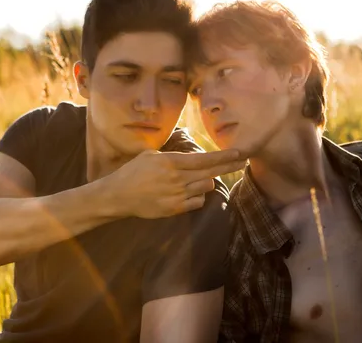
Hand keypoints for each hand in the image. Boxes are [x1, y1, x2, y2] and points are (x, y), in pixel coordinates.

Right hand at [106, 149, 244, 218]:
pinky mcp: (174, 209)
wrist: (118, 196)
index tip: (239, 153)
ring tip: (199, 177)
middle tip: (243, 161)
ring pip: (206, 186)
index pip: (204, 159)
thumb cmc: (132, 172)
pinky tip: (190, 191)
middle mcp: (177, 178)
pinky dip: (198, 195)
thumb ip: (172, 155)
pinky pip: (198, 201)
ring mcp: (176, 195)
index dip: (224, 156)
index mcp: (171, 162)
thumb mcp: (150, 155)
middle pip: (211, 172)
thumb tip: (191, 156)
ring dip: (207, 181)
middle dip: (229, 166)